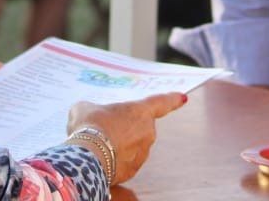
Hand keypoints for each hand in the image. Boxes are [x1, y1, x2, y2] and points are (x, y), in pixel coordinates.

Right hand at [67, 92, 186, 183]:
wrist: (88, 156)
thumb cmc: (90, 125)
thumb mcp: (85, 108)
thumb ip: (92, 108)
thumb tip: (87, 111)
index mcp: (141, 111)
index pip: (161, 103)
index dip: (172, 99)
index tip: (183, 98)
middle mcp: (147, 132)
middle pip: (139, 127)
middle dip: (125, 128)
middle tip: (104, 128)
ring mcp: (142, 153)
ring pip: (132, 146)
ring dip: (120, 145)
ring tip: (98, 144)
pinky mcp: (133, 170)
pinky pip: (126, 162)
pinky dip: (116, 160)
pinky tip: (101, 158)